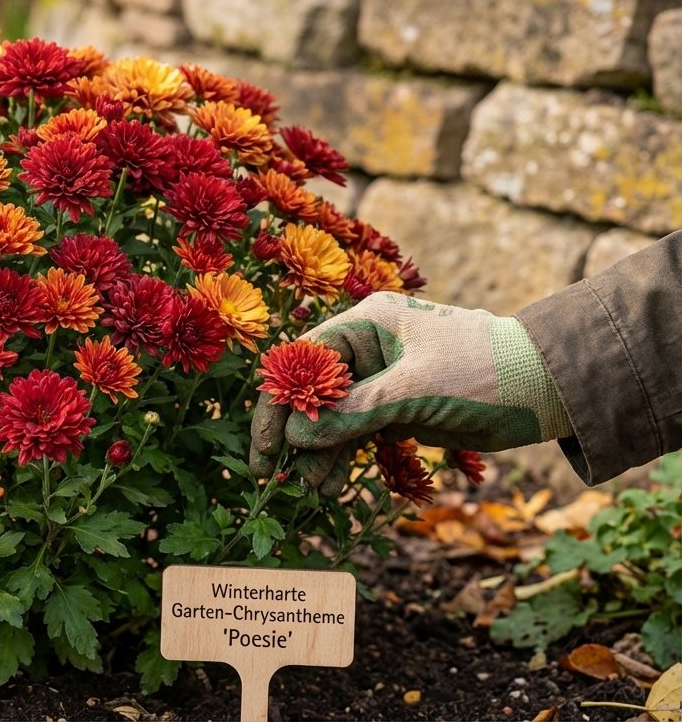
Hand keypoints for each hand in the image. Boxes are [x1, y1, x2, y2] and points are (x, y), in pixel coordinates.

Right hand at [248, 293, 572, 492]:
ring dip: (317, 453)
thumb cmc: (482, 371)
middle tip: (273, 475)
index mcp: (366, 325)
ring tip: (308, 489)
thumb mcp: (413, 391)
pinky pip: (356, 434)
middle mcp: (368, 349)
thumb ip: (352, 413)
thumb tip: (295, 438)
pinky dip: (342, 458)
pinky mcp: (398, 409)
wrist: (548, 387)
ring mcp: (382, 381)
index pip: (304, 361)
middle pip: (312, 393)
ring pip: (333, 419)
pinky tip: (330, 485)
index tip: (266, 443)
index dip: (279, 401)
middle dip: (294, 434)